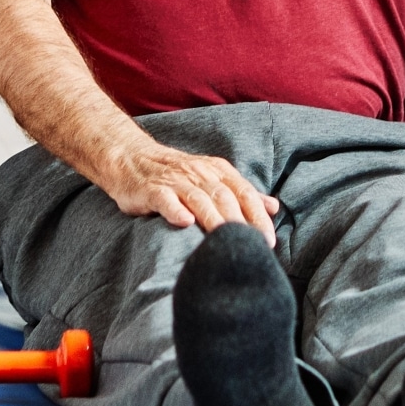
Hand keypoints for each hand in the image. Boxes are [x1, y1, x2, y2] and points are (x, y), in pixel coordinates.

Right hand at [96, 137, 280, 244]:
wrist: (131, 158)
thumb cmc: (177, 175)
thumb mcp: (212, 178)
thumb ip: (241, 193)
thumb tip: (273, 206)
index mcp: (218, 171)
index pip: (244, 193)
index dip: (258, 217)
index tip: (270, 241)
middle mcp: (199, 174)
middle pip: (225, 197)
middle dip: (241, 223)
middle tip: (253, 247)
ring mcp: (175, 181)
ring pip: (199, 199)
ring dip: (215, 219)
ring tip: (226, 239)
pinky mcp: (152, 190)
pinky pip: (165, 199)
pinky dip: (175, 209)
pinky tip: (185, 222)